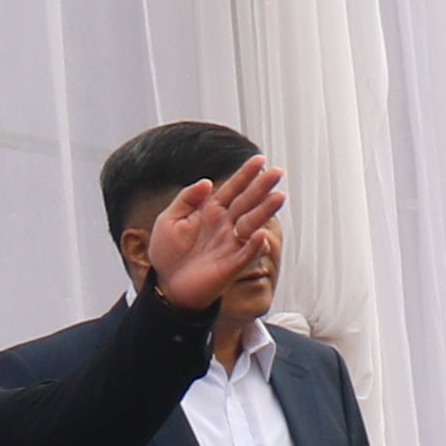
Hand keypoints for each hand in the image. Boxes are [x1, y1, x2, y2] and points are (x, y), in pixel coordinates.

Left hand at [142, 154, 283, 307]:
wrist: (165, 286)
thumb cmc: (167, 254)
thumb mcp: (168, 220)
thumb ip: (186, 198)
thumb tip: (207, 182)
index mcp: (211, 211)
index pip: (232, 188)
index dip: (245, 174)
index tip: (259, 159)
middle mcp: (225, 225)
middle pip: (247, 202)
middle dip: (262, 187)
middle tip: (278, 172)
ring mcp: (230, 244)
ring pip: (252, 224)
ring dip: (265, 211)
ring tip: (279, 197)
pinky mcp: (232, 265)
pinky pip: (246, 253)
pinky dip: (254, 245)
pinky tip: (261, 234)